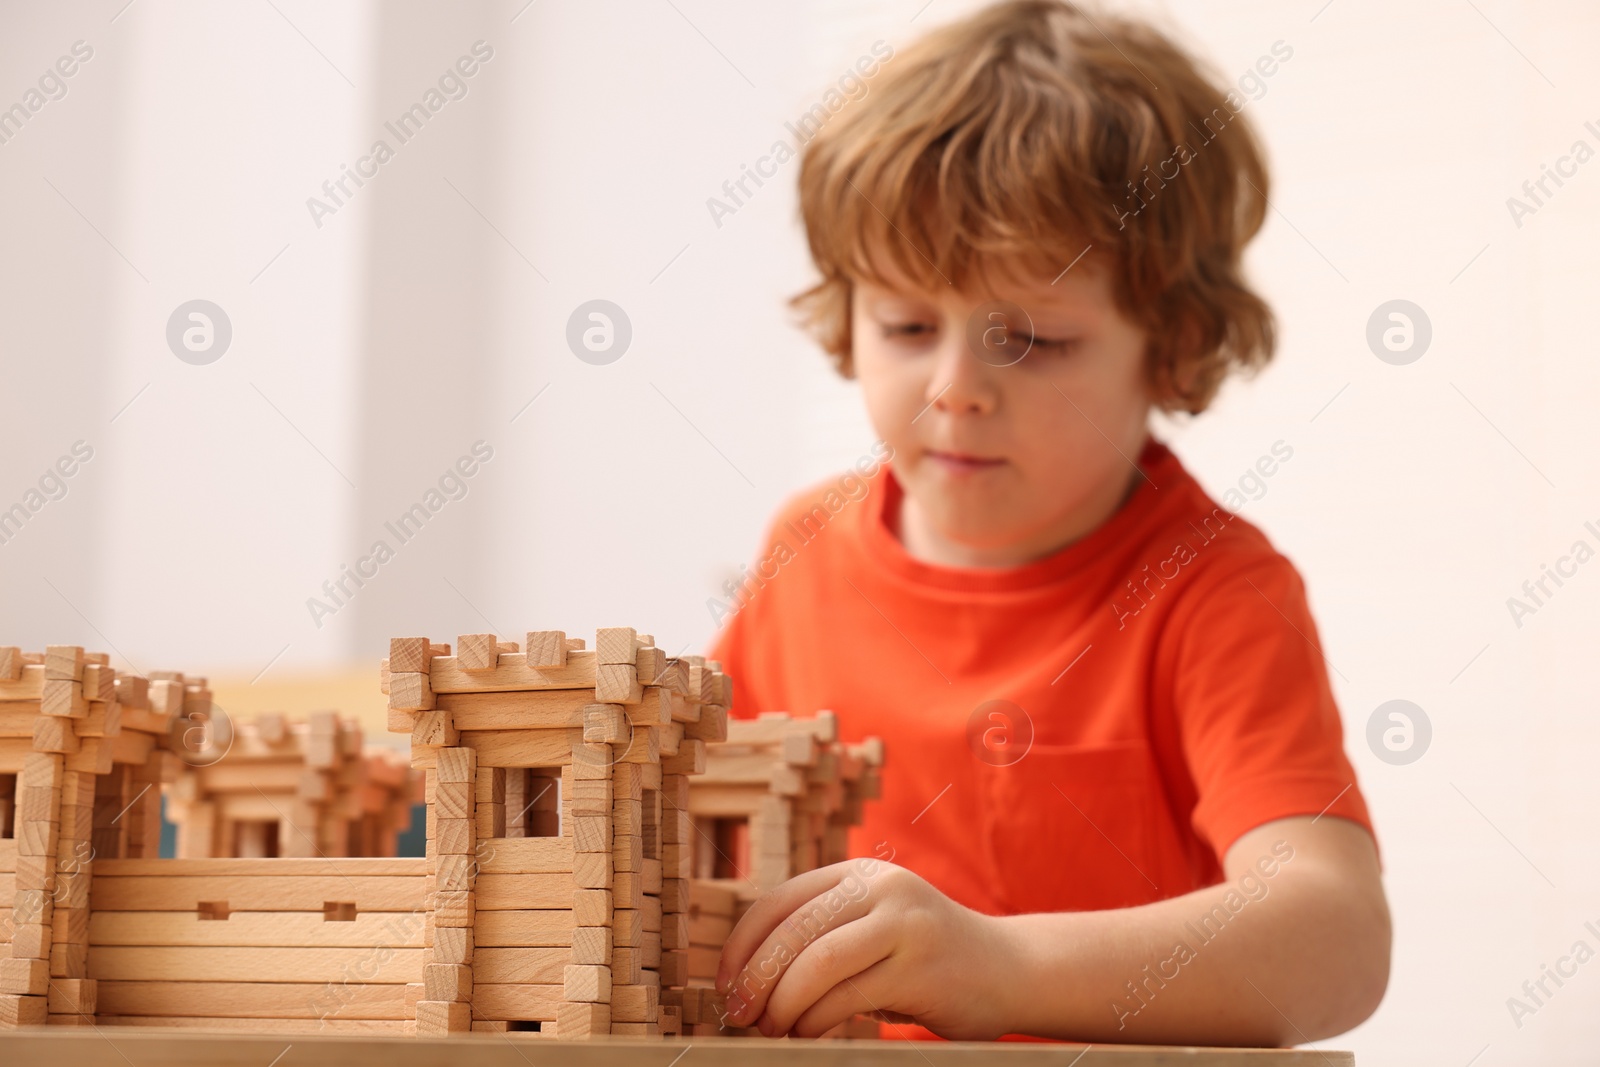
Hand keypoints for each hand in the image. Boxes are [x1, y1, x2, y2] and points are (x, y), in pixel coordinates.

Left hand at [714, 858, 1014, 1038]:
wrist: (1007, 969)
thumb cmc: (923, 957)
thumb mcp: (872, 925)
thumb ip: (823, 931)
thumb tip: (745, 971)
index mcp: (858, 872)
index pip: (779, 901)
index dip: (742, 944)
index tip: (725, 983)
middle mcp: (880, 887)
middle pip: (793, 931)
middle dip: (756, 979)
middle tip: (739, 1014)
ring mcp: (903, 923)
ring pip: (817, 964)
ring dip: (783, 1004)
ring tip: (773, 1028)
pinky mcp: (919, 966)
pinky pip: (847, 996)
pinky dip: (816, 1021)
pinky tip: (808, 1033)